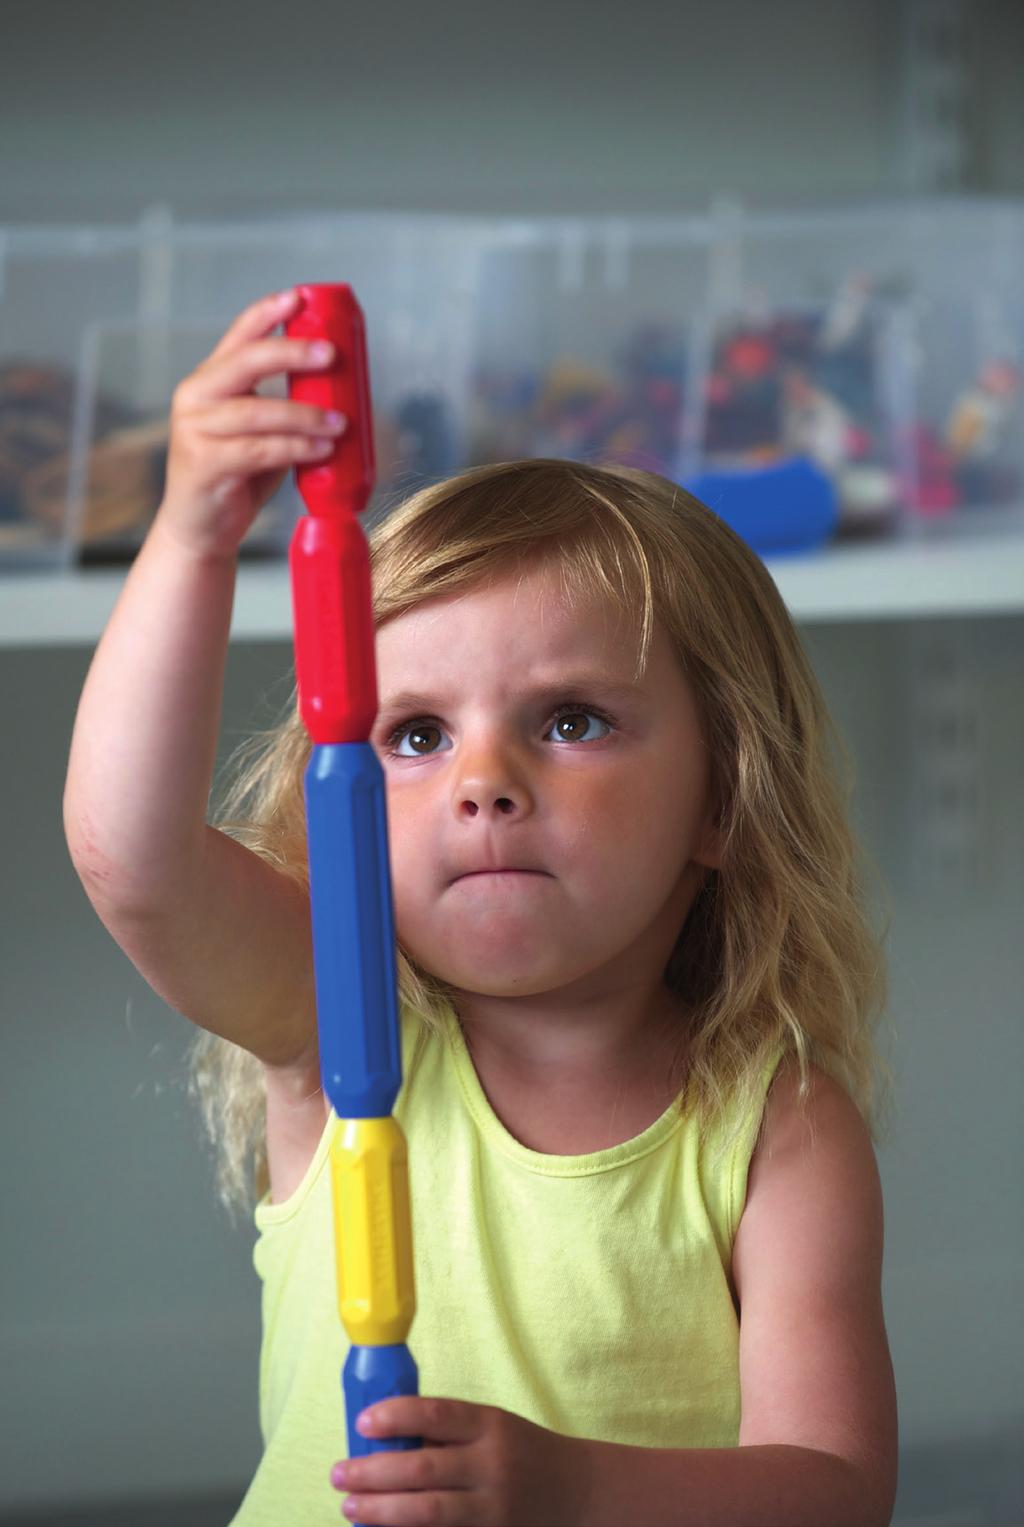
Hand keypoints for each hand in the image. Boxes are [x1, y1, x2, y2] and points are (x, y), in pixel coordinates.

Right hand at [158, 288, 346, 559]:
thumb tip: (337, 389)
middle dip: (291, 353)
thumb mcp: (257, 432)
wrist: (201, 529)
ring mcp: (195, 430)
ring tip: (340, 423)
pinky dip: (295, 448)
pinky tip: (321, 449)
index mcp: (209, 381)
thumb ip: (281, 406)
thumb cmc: (236, 476)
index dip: (267, 313)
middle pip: (246, 362)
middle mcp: (195, 397)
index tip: (297, 296)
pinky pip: (259, 449)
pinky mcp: (203, 463)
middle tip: (331, 354)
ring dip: (305, 415)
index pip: (238, 337)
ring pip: (258, 411)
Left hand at [330, 1396, 589, 1525]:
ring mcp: (492, 1509)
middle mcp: (493, 1466)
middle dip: (374, 1472)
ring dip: (383, 1510)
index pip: (439, 1415)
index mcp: (491, 1425)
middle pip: (424, 1468)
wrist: (578, 1494)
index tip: (363, 1422)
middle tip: (339, 1474)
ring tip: (350, 1507)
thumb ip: (448, 1434)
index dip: (397, 1416)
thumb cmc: (522, 1452)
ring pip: (429, 1512)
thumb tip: (384, 1440)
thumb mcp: (493, 1428)